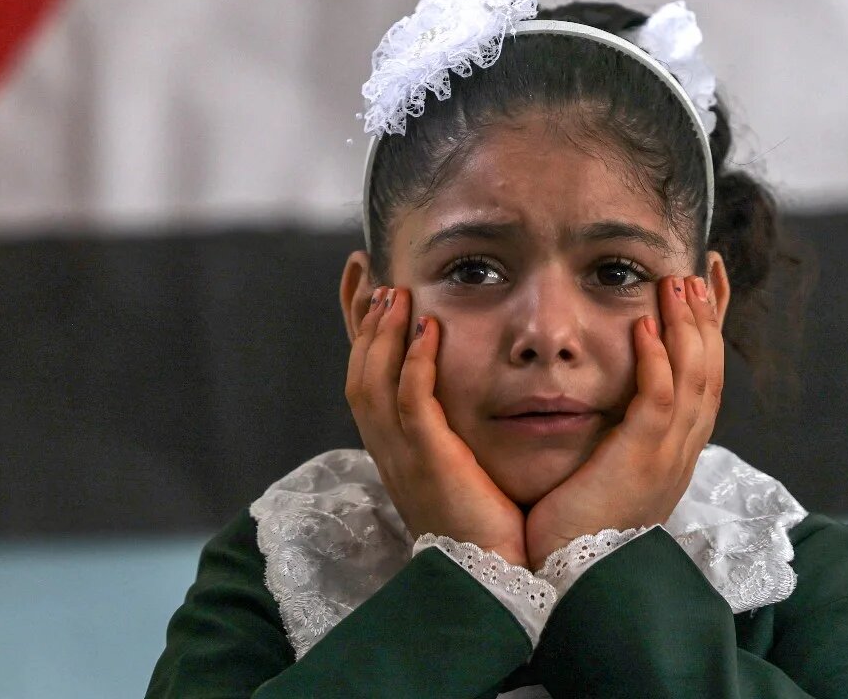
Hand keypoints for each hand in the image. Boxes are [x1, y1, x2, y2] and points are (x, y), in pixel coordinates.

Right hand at [345, 287, 530, 567]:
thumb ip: (453, 431)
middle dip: (359, 317)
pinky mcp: (430, 462)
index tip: (365, 284)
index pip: (366, 376)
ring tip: (394, 291)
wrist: (490, 578)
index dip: (360, 329)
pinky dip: (413, 364)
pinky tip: (426, 330)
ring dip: (382, 333)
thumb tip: (464, 396)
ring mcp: (404, 456)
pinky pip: (412, 404)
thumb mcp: (459, 469)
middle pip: (357, 371)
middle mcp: (388, 450)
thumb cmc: (486, 526)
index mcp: (393, 448)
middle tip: (367, 270)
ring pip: (373, 383)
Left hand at [523, 275, 723, 566]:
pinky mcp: (641, 463)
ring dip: (686, 327)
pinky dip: (657, 361)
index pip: (702, 379)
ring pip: (694, 379)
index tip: (705, 285)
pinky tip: (646, 326)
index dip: (710, 330)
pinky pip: (658, 402)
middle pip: (709, 371)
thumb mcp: (603, 469)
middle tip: (697, 272)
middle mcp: (681, 452)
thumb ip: (611, 431)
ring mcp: (666, 458)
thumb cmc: (573, 526)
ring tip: (675, 283)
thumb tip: (602, 396)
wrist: (569, 580)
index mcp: (674, 452)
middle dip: (706, 317)